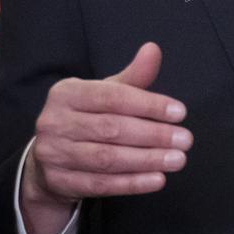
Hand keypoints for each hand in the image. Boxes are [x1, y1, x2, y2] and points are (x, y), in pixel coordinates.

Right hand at [20, 42, 190, 233]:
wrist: (49, 160)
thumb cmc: (85, 118)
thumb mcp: (104, 93)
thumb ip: (132, 77)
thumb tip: (153, 49)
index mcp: (66, 93)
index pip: (112, 97)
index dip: (148, 105)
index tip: (179, 112)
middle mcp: (54, 122)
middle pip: (111, 129)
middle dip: (153, 135)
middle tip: (185, 140)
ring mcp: (54, 154)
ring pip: (107, 159)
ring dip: (147, 160)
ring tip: (177, 159)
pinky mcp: (59, 182)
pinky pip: (101, 184)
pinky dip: (132, 183)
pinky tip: (157, 179)